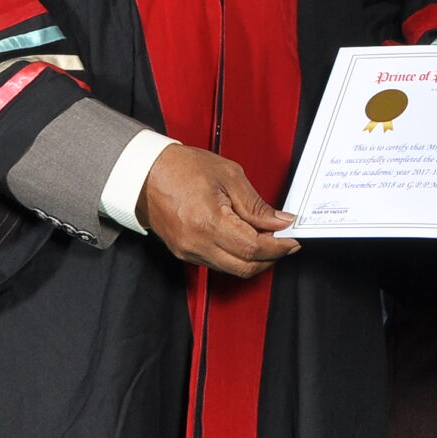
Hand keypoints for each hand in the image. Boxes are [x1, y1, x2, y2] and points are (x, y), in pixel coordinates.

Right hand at [136, 144, 298, 277]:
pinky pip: (217, 263)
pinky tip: (245, 239)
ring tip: (266, 238)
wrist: (144, 173)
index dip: (278, 247)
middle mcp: (196, 243)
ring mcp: (187, 251)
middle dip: (270, 258)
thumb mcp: (229, 176)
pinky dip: (236, 256)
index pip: (253, 248)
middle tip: (285, 242)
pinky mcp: (183, 253)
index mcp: (208, 222)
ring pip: (232, 269)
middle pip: (244, 266)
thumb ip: (256, 205)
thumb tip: (280, 222)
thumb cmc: (181, 168)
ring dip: (254, 259)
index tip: (292, 240)